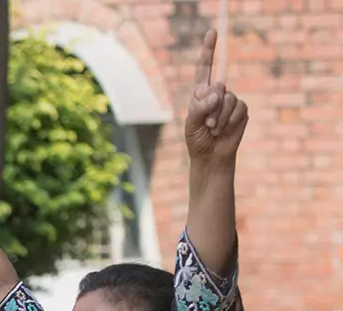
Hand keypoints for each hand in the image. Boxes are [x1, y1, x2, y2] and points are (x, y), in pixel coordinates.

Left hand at [185, 30, 247, 163]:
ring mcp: (230, 101)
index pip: (204, 68)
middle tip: (208, 124)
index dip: (208, 51)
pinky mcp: (241, 110)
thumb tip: (215, 94)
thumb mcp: (192, 125)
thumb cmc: (197, 141)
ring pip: (229, 98)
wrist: (211, 157)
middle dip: (212, 107)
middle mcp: (216, 94)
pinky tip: (225, 130)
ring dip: (220, 118)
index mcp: (200, 94)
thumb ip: (200, 108)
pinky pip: (239, 108)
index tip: (212, 32)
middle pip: (219, 86)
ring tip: (214, 130)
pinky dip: (231, 121)